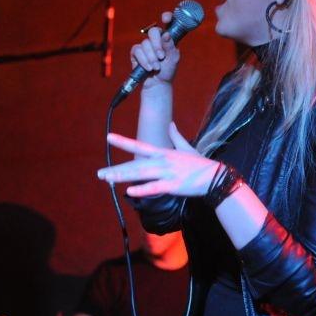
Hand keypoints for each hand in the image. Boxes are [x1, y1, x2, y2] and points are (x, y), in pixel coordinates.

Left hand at [98, 122, 218, 196]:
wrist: (215, 176)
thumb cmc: (200, 163)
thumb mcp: (187, 147)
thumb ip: (176, 136)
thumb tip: (171, 124)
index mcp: (163, 152)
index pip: (140, 145)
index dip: (123, 141)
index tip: (109, 137)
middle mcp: (162, 161)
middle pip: (136, 164)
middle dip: (117, 169)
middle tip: (100, 173)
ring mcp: (167, 173)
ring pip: (141, 175)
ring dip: (124, 177)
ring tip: (108, 179)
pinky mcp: (173, 186)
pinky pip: (155, 188)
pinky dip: (142, 190)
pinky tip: (130, 191)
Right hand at [130, 11, 179, 89]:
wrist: (157, 83)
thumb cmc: (167, 70)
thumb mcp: (173, 58)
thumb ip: (170, 46)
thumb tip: (166, 35)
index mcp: (167, 38)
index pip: (167, 23)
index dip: (167, 17)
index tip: (166, 18)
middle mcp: (155, 39)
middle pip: (153, 31)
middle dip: (157, 44)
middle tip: (161, 56)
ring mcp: (145, 45)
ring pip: (145, 44)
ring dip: (151, 57)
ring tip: (156, 67)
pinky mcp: (136, 52)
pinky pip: (138, 51)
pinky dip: (144, 60)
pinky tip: (149, 68)